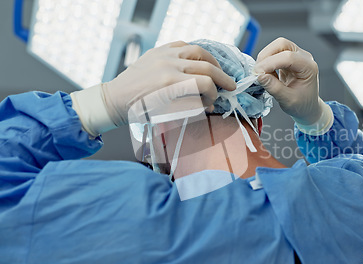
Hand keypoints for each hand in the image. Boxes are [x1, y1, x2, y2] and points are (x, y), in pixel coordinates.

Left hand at [104, 41, 235, 126]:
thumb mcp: (166, 112)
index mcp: (170, 84)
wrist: (115, 98)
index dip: (214, 94)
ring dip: (212, 62)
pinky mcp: (159, 49)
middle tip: (230, 86)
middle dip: (222, 78)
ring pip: (198, 51)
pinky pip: (183, 45)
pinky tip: (200, 60)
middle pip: (206, 67)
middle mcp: (169, 65)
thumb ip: (190, 106)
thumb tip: (208, 103)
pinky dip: (195, 52)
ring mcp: (164, 54)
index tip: (212, 102)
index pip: (205, 84)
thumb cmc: (140, 110)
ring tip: (218, 71)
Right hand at [254, 37, 321, 125]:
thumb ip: (275, 88)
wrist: (307, 107)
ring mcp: (296, 55)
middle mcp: (303, 57)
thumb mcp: (288, 101)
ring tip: (260, 74)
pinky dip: (266, 61)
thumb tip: (260, 76)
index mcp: (308, 67)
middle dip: (266, 56)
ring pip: (276, 46)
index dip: (270, 63)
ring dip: (265, 58)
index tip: (258, 74)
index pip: (288, 57)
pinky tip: (265, 73)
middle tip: (257, 72)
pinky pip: (274, 52)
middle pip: (282, 44)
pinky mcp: (288, 57)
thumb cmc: (302, 104)